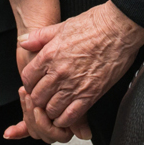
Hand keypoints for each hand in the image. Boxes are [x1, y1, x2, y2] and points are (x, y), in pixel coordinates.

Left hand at [15, 2, 143, 138]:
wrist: (119, 29)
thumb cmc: (94, 24)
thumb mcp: (61, 26)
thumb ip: (40, 36)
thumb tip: (24, 42)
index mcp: (49, 56)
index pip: (27, 79)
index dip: (30, 84)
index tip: (37, 85)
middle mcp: (58, 73)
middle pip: (37, 98)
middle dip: (39, 99)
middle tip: (46, 97)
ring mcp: (73, 86)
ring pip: (51, 110)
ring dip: (51, 110)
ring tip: (57, 106)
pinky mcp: (90, 95)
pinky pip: (70, 116)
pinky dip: (65, 120)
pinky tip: (66, 115)